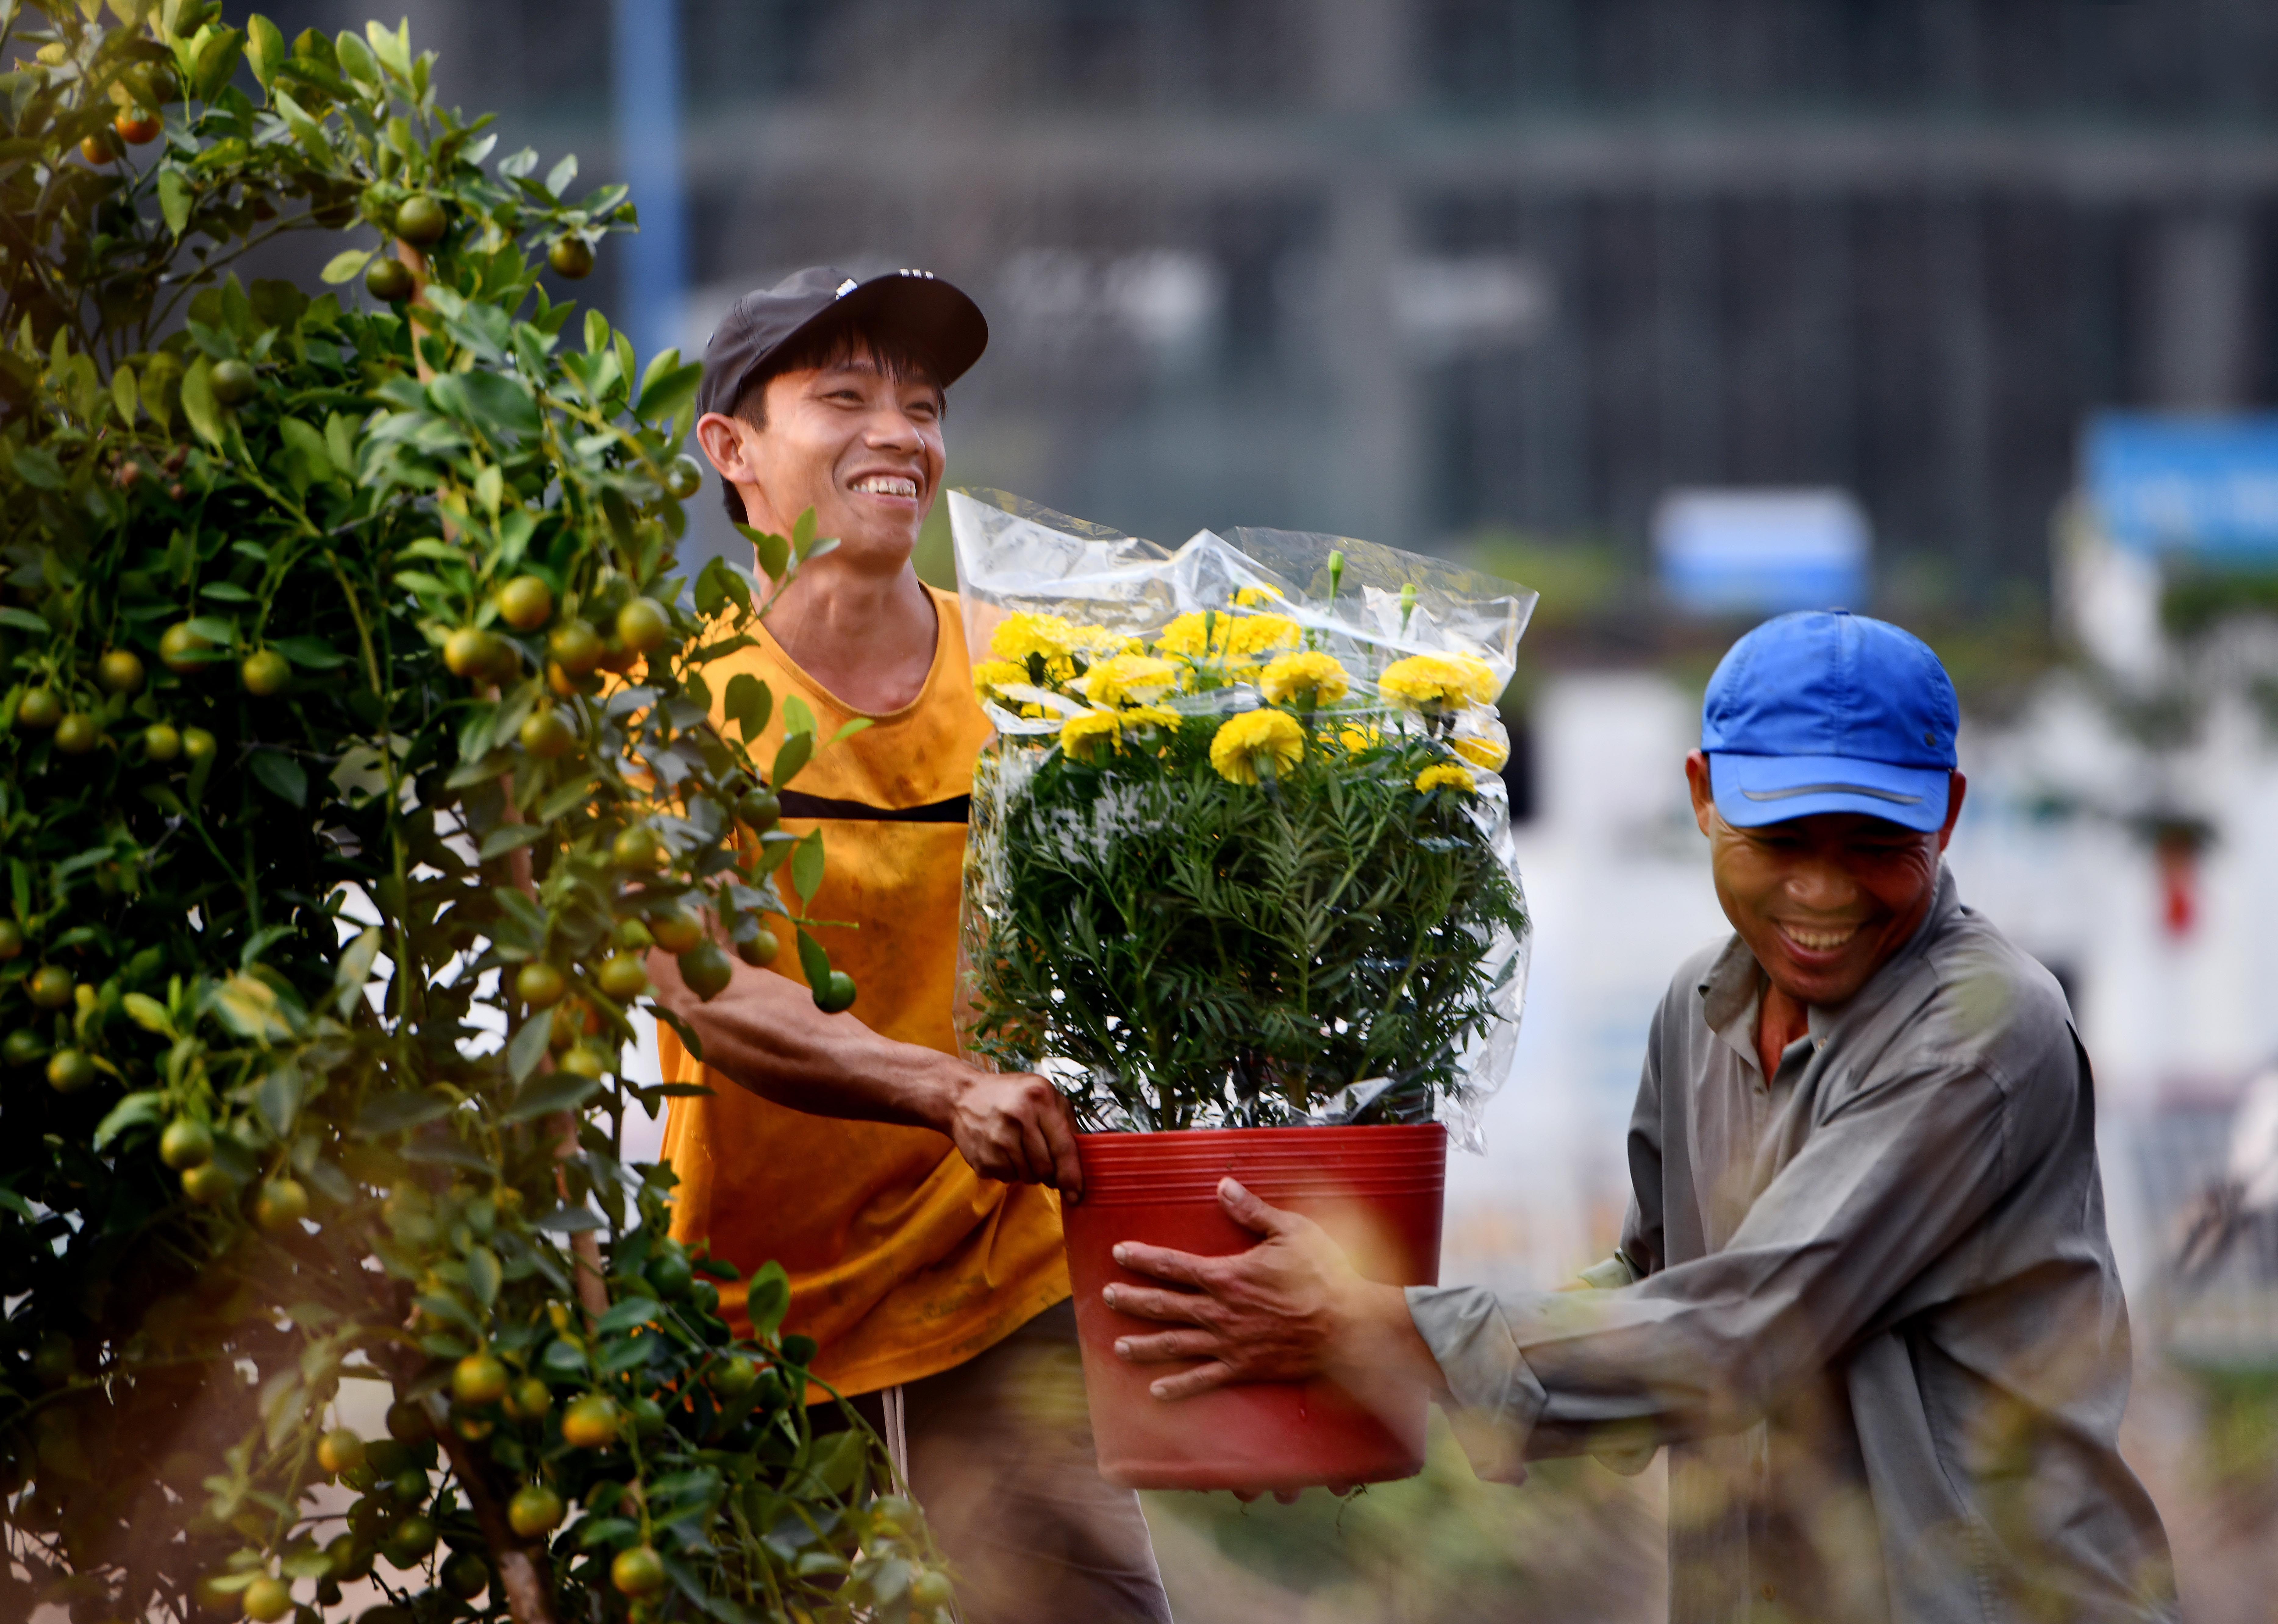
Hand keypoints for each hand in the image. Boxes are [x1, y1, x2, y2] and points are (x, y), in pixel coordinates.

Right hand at [936, 1065, 1083, 1196]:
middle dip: (1051, 1174)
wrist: (961, 1098)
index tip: (1078, 1194)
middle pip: (1046, 1168)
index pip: (1063, 1147)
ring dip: (1031, 1172)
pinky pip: (1008, 1179)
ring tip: (1021, 1151)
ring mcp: (997, 1140)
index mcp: (1039, 1099)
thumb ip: (1066, 1121)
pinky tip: (1003, 1152)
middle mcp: (1018, 1118)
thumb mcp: (1043, 1094)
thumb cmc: (1010, 1096)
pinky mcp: (982, 1158)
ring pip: (1028, 1177)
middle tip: (1046, 1164)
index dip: (1073, 1175)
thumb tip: (1081, 1160)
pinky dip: (1011, 1171)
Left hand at [1102, 1177, 1440, 1400]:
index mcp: (1227, 1275)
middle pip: (1164, 1305)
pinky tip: (1156, 1392)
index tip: (1118, 1253)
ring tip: (1118, 1346)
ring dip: (1144, 1345)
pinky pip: (1203, 1379)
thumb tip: (1223, 1185)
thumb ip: (1252, 1210)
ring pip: (1175, 1345)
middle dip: (1131, 1300)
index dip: (1143, 1258)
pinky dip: (1178, 1387)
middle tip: (1106, 1297)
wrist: (1349, 1327)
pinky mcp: (1243, 1367)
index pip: (1173, 1265)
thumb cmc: (1324, 1275)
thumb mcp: (1291, 1231)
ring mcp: (1229, 1343)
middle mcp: (1219, 1312)